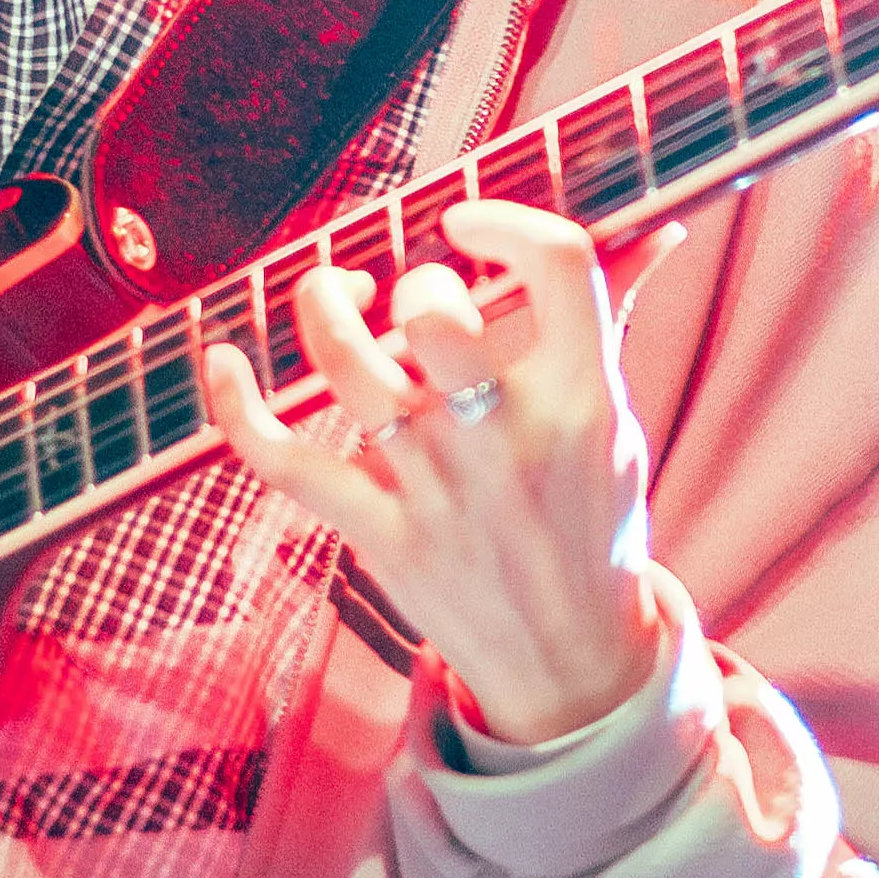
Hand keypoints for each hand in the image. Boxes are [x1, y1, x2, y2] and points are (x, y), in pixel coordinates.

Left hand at [201, 198, 685, 743]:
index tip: (468, 219)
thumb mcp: (618, 422)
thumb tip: (655, 226)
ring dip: (324, 308)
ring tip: (337, 295)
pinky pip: (287, 462)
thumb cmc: (592, 522)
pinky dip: (238, 407)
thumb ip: (611, 318)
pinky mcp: (379, 532)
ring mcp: (436, 489)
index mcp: (583, 398)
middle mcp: (506, 438)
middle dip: (413, 282)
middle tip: (410, 296)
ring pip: (349, 370)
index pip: (559, 265)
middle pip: (434, 315)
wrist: (571, 659)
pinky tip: (223, 359)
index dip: (507, 218)